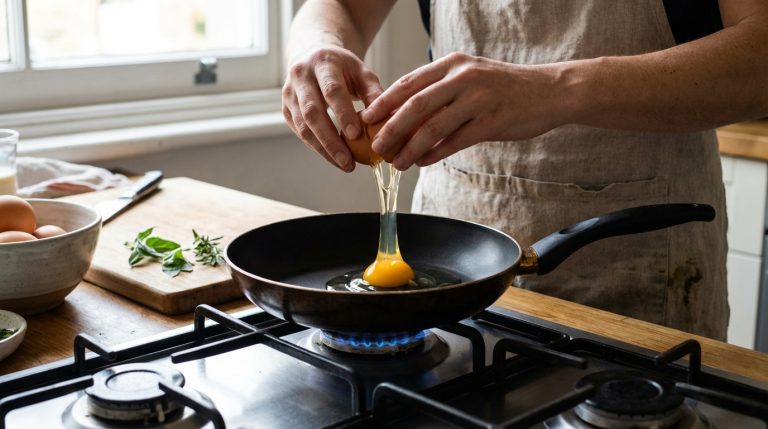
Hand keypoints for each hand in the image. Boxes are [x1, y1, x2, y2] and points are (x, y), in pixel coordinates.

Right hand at [282, 45, 383, 171]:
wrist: (314, 56)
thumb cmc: (343, 68)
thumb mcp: (361, 71)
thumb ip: (373, 92)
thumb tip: (385, 119)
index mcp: (323, 62)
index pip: (332, 90)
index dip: (343, 113)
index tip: (356, 135)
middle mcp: (301, 76)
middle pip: (312, 112)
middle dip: (330, 140)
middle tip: (348, 161)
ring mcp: (290, 93)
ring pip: (302, 126)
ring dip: (323, 149)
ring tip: (344, 164)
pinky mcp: (286, 108)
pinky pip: (300, 132)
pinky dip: (317, 147)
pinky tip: (333, 157)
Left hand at [361, 52, 569, 169]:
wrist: (549, 91)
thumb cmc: (504, 88)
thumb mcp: (470, 77)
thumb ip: (440, 92)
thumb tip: (404, 116)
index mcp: (453, 64)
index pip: (409, 83)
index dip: (384, 102)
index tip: (367, 118)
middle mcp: (463, 78)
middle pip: (416, 106)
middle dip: (391, 128)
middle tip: (376, 146)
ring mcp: (478, 100)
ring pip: (433, 127)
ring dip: (410, 148)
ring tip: (397, 162)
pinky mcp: (492, 122)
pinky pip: (456, 141)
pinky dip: (436, 153)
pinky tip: (423, 162)